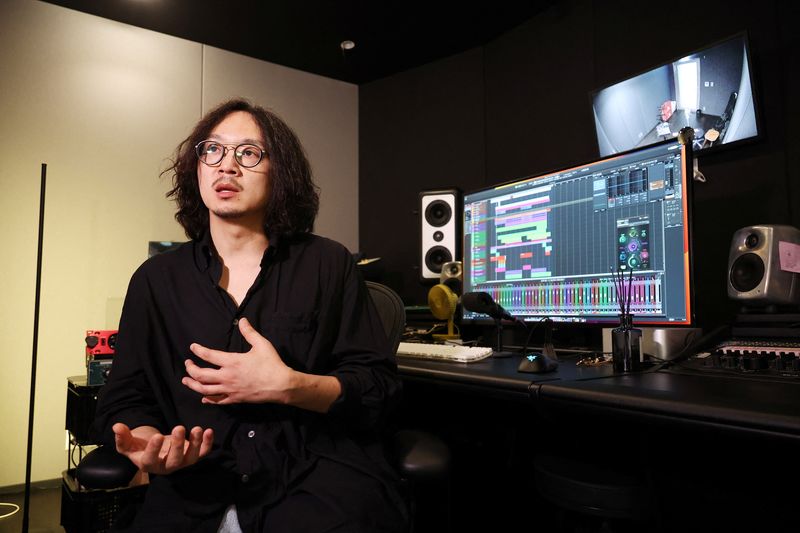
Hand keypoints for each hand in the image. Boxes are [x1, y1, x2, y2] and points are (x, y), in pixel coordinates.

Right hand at [112, 423, 212, 474]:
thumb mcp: (128, 443)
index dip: (154, 449)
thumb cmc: (139, 446)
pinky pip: (202, 453)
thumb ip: (122, 437)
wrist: (154, 447)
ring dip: (195, 444)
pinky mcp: (191, 455)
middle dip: (178, 445)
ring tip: (197, 429)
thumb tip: (116, 427)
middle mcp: (166, 466)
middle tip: (179, 427)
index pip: (151, 460)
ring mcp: (181, 462)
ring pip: (190, 458)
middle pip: (174, 461)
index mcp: (148, 464)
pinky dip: (207, 444)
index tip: (157, 435)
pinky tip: (208, 431)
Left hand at [182, 317, 297, 404]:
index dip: (198, 350)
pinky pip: (217, 401)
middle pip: (201, 375)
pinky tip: (203, 397)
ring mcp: (230, 389)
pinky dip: (208, 399)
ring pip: (205, 390)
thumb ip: (249, 332)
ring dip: (193, 385)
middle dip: (191, 369)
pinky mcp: (235, 399)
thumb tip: (242, 320)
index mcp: (232, 362)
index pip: (208, 355)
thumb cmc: (272, 364)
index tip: (193, 347)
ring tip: (186, 381)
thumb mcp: (261, 344)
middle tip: (187, 364)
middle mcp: (227, 377)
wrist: (281, 386)